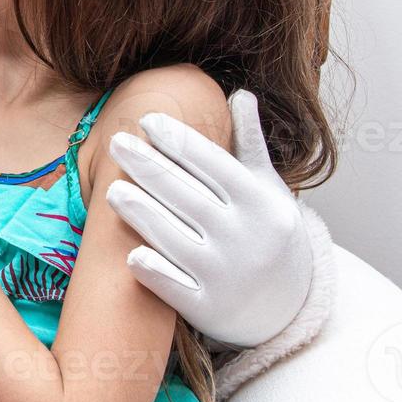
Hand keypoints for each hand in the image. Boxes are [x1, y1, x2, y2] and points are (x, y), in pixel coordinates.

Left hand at [106, 89, 312, 348]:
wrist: (289, 307)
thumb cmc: (267, 233)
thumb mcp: (267, 188)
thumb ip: (250, 144)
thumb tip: (241, 93)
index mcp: (261, 203)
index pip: (215, 166)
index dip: (180, 142)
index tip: (148, 119)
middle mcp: (246, 239)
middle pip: (189, 198)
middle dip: (150, 169)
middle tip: (116, 143)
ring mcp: (227, 276)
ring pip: (177, 240)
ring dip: (143, 214)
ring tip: (112, 191)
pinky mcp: (209, 308)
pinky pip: (177, 289)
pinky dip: (156, 273)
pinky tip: (131, 255)